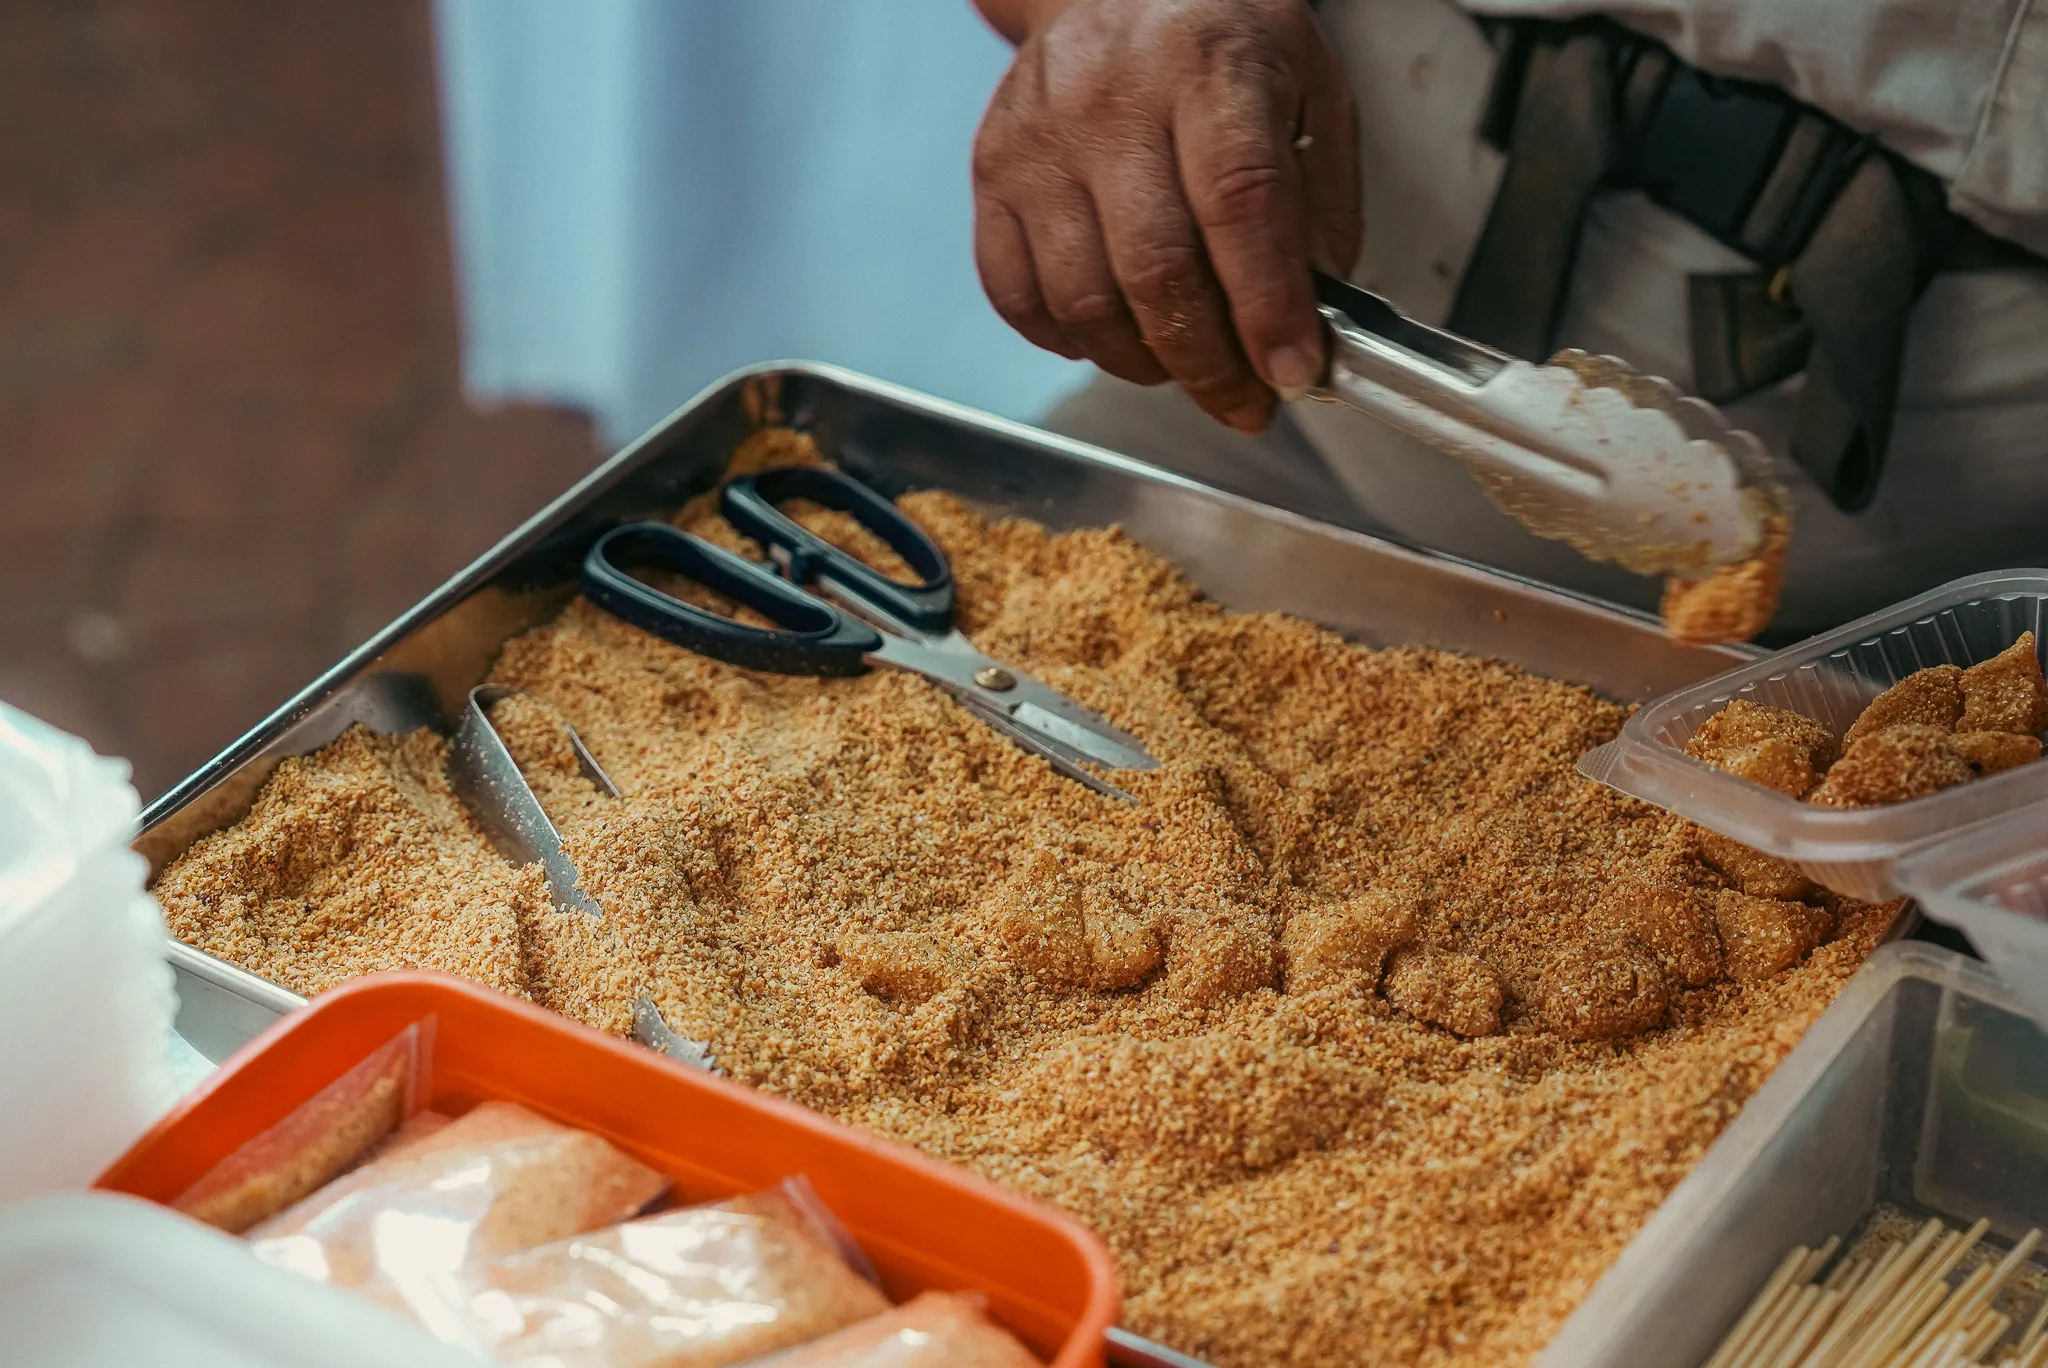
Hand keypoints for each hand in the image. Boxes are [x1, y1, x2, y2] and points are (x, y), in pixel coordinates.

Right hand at [971, 0, 1359, 433]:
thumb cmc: (1219, 39)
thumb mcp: (1310, 89)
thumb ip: (1319, 204)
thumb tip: (1308, 320)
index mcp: (1207, 65)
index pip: (1238, 205)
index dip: (1267, 306)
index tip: (1293, 371)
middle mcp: (1111, 100)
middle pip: (1154, 268)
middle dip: (1208, 362)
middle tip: (1245, 403)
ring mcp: (1039, 140)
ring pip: (1081, 297)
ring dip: (1141, 362)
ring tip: (1183, 369)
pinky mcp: (991, 172)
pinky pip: (1016, 293)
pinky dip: (1068, 340)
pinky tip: (1112, 337)